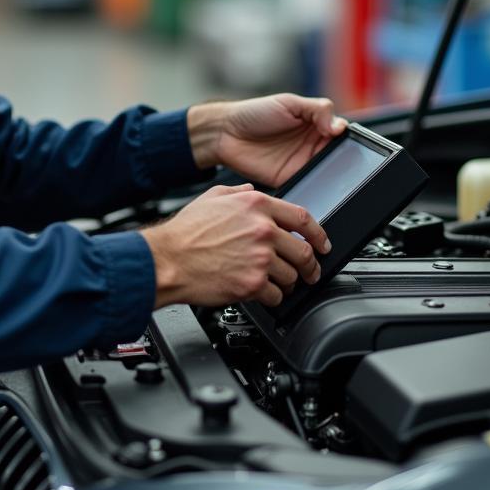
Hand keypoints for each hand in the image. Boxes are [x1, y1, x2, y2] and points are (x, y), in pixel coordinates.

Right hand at [142, 183, 330, 308]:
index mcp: (256, 205)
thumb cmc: (185, 232)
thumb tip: (252, 192)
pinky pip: (276, 295)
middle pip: (304, 250)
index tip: (323, 244)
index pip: (303, 218)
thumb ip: (239, 193)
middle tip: (309, 272)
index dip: (318, 234)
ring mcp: (260, 257)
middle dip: (310, 265)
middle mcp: (262, 230)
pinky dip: (272, 297)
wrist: (167, 260)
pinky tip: (262, 293)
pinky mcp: (252, 283)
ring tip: (278, 283)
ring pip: (292, 275)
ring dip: (288, 282)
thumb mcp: (213, 196)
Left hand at [188, 93, 347, 187]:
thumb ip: (318, 110)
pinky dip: (315, 185)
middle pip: (337, 154)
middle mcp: (311, 144)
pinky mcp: (290, 179)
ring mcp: (302, 162)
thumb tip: (340, 127)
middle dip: (343, 157)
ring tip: (331, 169)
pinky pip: (308, 185)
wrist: (225, 133)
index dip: (347, 137)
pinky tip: (317, 181)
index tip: (347, 140)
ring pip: (327, 171)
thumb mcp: (289, 103)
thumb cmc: (255, 113)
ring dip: (332, 172)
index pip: (340, 132)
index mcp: (315, 124)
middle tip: (342, 157)